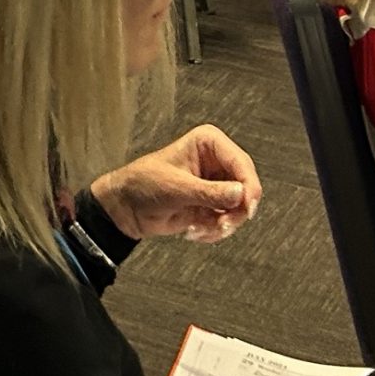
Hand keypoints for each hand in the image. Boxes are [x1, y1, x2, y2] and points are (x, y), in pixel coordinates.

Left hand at [89, 126, 261, 244]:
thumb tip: (240, 194)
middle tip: (222, 225)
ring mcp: (215, 184)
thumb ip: (210, 192)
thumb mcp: (177, 188)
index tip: (246, 207)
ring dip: (223, 224)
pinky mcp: (212, 204)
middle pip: (246, 187)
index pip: (241, 163)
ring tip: (199, 230)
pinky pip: (228, 221)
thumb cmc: (143, 184)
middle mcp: (215, 161)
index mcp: (208, 143)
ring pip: (239, 208)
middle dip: (235, 211)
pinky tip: (194, 232)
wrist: (126, 209)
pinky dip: (215, 231)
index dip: (249, 186)